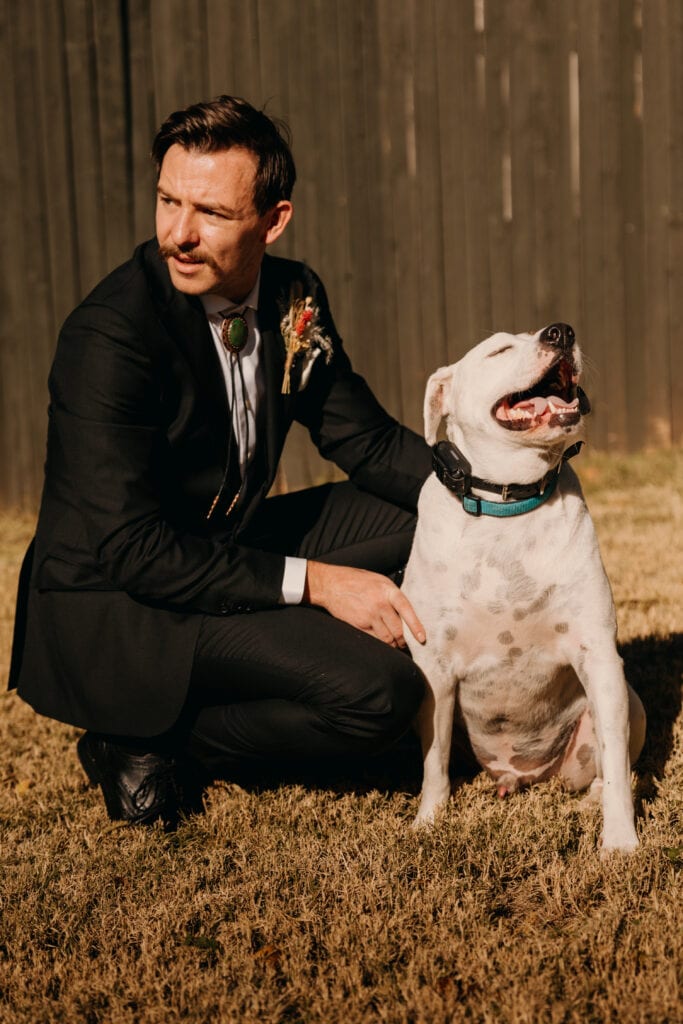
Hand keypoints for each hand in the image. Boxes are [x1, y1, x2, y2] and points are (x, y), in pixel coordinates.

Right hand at [303, 562, 425, 647]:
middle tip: (405, 646)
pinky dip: (379, 644)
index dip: (416, 626)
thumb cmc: (356, 580)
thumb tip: (405, 612)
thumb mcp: (379, 580)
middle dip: (403, 641)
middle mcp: (380, 603)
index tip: (422, 639)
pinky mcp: (358, 624)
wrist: (331, 584)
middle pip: (398, 630)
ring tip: (394, 646)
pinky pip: (374, 639)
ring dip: (392, 644)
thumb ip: (392, 595)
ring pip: (387, 638)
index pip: (407, 610)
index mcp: (388, 590)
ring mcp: (369, 615)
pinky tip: (381, 643)